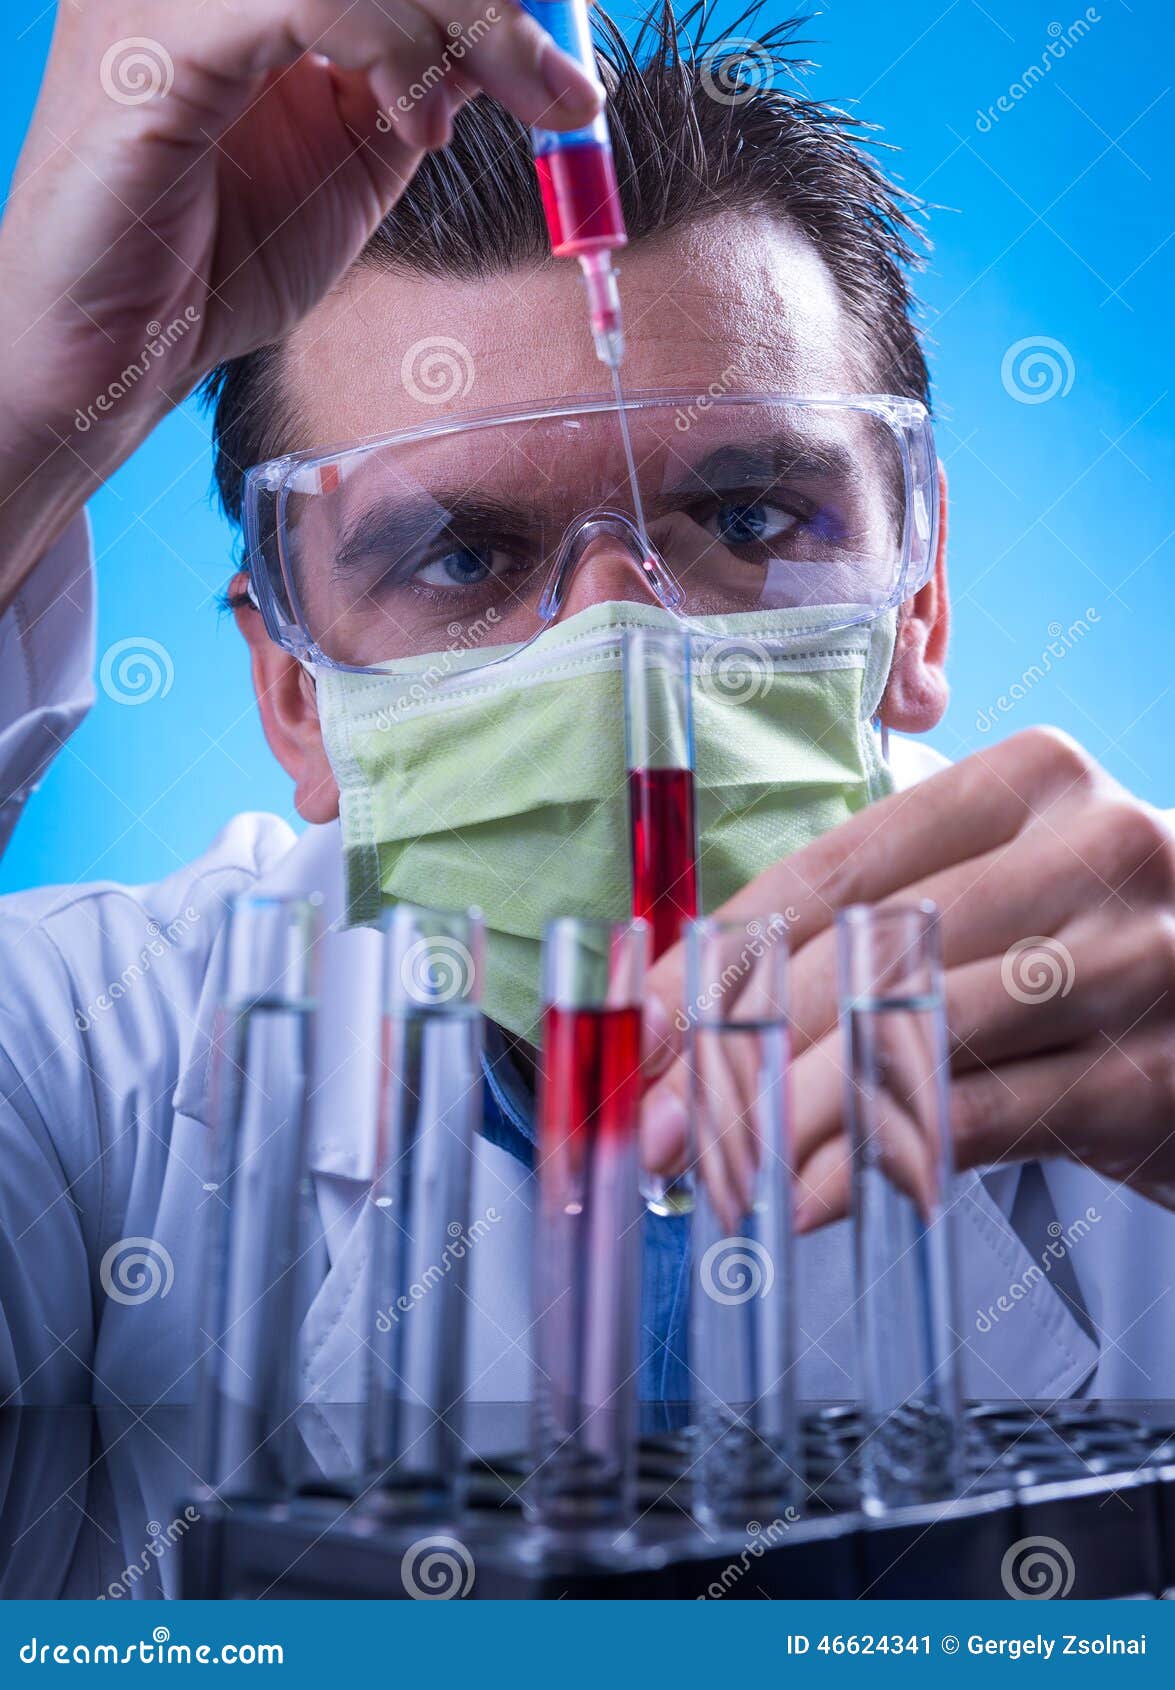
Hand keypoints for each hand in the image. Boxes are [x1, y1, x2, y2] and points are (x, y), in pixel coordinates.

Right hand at [0, 0, 600, 603]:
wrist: (112, 356)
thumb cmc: (210, 265)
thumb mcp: (350, 161)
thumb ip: (416, 84)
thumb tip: (506, 43)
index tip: (562, 65)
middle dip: (490, 1)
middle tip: (563, 92)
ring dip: (462, 21)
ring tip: (503, 113)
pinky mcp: (153, 43)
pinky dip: (393, 49)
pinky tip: (415, 125)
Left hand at [642, 728, 1174, 1225]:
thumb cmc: (1094, 954)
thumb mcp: (1002, 901)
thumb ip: (872, 930)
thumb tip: (692, 1011)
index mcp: (1030, 782)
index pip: (836, 867)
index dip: (721, 954)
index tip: (643, 1027)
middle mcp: (1093, 850)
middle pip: (867, 950)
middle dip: (737, 1046)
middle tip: (659, 1120)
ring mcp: (1137, 961)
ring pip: (915, 1035)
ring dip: (791, 1115)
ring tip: (715, 1168)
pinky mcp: (1155, 1074)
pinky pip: (981, 1121)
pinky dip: (878, 1164)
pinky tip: (807, 1198)